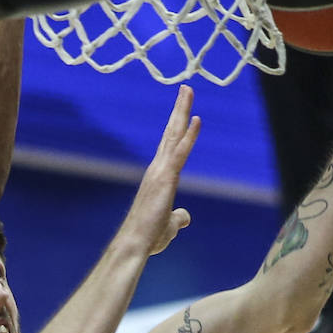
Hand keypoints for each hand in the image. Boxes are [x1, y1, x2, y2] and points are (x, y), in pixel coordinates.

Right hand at [122, 85, 200, 255]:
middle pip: (171, 133)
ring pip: (174, 136)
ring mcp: (160, 172)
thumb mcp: (169, 226)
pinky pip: (180, 152)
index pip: (170, 146)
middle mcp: (157, 169)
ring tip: (188, 90)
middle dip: (179, 109)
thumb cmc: (148, 238)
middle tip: (186, 88)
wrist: (135, 244)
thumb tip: (185, 217)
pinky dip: (189, 136)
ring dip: (182, 112)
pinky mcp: (166, 178)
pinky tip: (197, 119)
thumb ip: (178, 218)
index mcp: (158, 177)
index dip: (178, 126)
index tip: (185, 109)